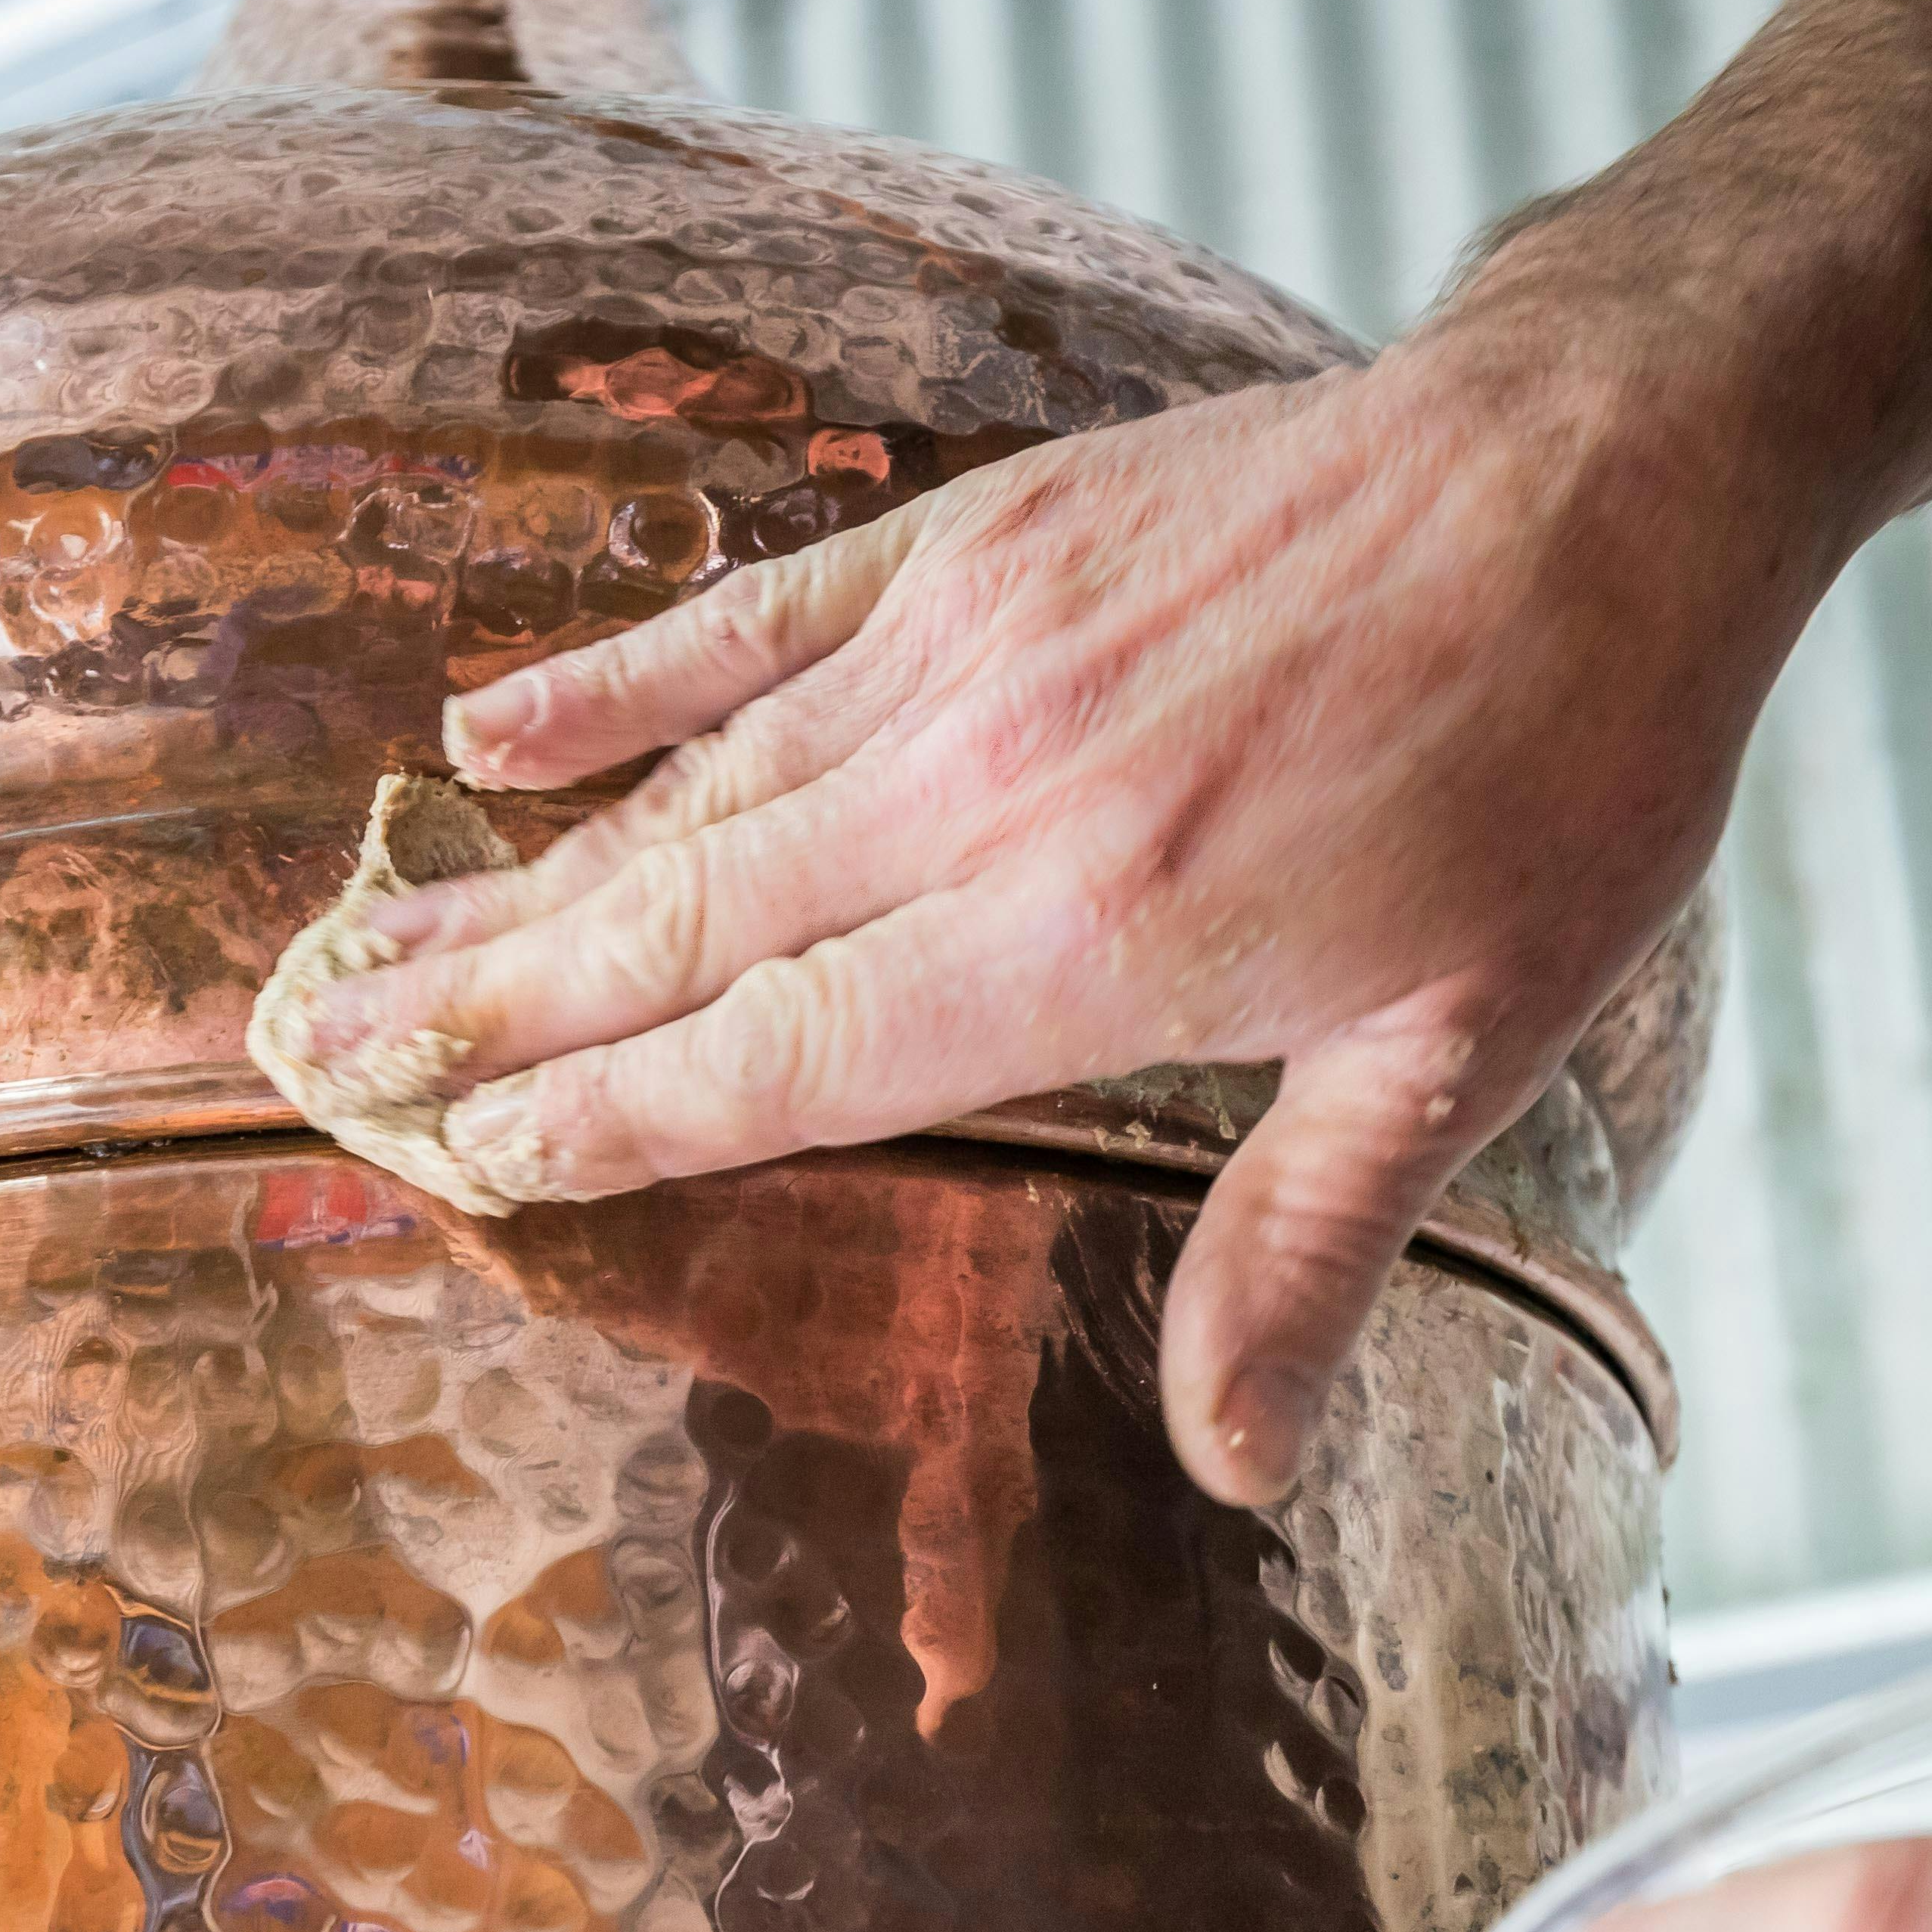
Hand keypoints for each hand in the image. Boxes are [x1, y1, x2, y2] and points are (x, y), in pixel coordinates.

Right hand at [304, 316, 1829, 1502]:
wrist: (1606, 469)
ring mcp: (970, 645)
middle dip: (495, 1015)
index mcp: (1085, 942)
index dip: (611, 1124)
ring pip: (693, 793)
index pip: (780, 1062)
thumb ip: (1306, 1249)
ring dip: (522, 882)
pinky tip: (499, 731)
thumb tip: (1232, 1462)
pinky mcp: (988, 533)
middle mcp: (985, 791)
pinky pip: (757, 616)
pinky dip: (622, 680)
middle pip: (682, 931)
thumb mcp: (1464, 1048)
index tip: (462, 1163)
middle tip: (326, 1069)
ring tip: (372, 945)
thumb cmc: (1558, 770)